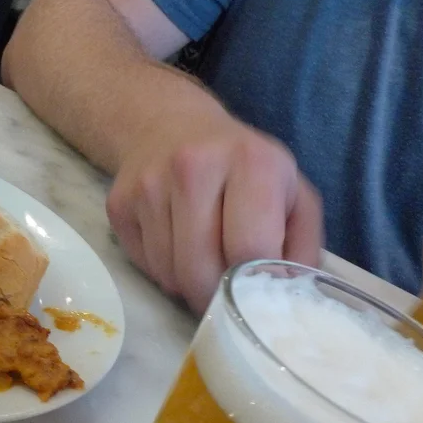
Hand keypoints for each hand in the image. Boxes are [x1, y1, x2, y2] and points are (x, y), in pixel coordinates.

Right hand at [106, 115, 322, 314]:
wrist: (170, 124)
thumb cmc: (244, 168)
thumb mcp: (292, 194)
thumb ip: (302, 247)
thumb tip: (290, 298)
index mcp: (250, 161)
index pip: (248, 247)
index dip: (255, 283)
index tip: (258, 293)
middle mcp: (194, 166)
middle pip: (201, 269)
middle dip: (217, 296)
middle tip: (227, 295)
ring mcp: (150, 185)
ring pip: (170, 274)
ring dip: (189, 285)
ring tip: (204, 264)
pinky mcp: (120, 203)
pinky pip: (146, 265)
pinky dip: (164, 272)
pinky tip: (176, 248)